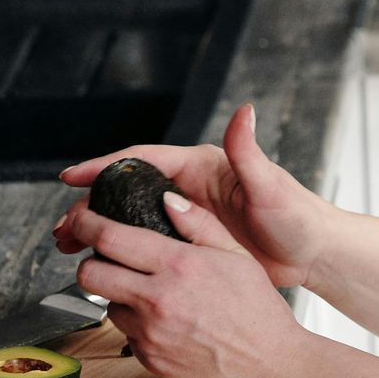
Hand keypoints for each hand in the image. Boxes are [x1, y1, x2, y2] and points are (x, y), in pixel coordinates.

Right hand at [52, 104, 334, 289]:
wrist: (314, 254)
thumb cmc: (298, 216)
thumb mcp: (269, 185)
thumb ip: (249, 151)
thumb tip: (245, 110)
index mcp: (202, 166)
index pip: (142, 160)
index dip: (104, 167)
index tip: (71, 177)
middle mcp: (190, 188)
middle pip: (127, 191)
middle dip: (91, 205)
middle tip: (64, 226)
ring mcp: (189, 216)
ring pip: (132, 219)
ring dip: (100, 230)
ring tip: (70, 246)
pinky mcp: (193, 243)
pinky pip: (149, 245)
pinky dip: (123, 252)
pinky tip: (105, 266)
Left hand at [69, 190, 312, 377]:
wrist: (271, 369)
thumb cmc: (260, 314)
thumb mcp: (239, 257)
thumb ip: (201, 225)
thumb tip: (168, 201)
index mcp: (180, 266)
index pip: (110, 237)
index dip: (86, 223)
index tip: (84, 219)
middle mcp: (158, 300)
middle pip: (90, 273)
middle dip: (90, 262)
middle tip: (107, 259)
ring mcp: (150, 334)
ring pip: (108, 306)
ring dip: (120, 296)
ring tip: (153, 297)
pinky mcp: (149, 360)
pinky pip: (128, 335)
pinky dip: (140, 326)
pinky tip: (170, 324)